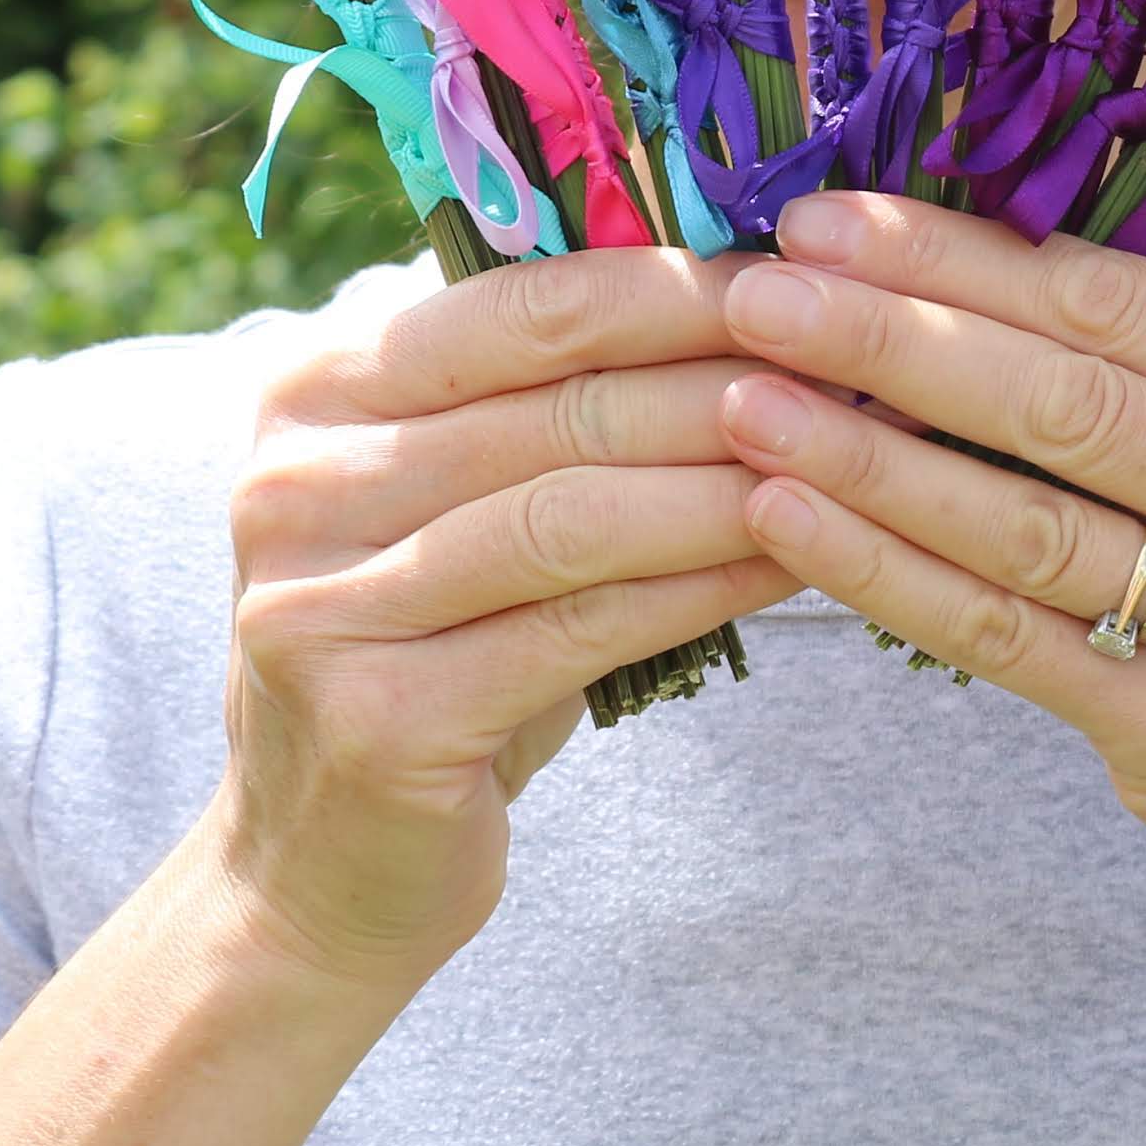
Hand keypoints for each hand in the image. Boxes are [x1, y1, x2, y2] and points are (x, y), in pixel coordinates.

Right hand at [199, 252, 795, 992]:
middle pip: (558, 408)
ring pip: (573, 517)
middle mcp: (292, 486)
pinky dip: (700, 589)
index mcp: (309, 393)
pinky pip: (580, 629)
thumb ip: (551, 398)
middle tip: (853, 376)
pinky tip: (789, 568)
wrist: (320, 860)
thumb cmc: (435, 648)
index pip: (520, 305)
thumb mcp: (461, 499)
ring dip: (728, 486)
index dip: (675, 290)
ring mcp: (320, 607)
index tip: (805, 285)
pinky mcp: (378, 718)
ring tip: (842, 466)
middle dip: (727, 385)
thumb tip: (757, 291)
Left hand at [713, 192, 1145, 959]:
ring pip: (1028, 524)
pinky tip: (786, 521)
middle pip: (1072, 401)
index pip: (1126, 304)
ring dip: (867, 455)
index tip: (832, 222)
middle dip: (895, 336)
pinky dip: (888, 574)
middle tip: (757, 292)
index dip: (964, 258)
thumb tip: (945, 269)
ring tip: (742, 400)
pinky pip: (1008, 638)